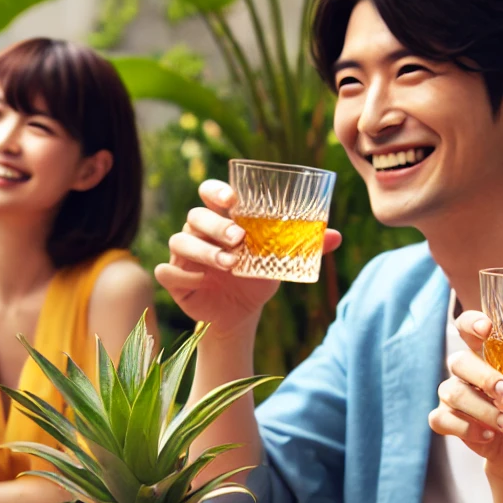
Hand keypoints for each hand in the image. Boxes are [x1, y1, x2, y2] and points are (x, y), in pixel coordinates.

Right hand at [154, 180, 341, 333]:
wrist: (243, 312)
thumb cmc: (258, 276)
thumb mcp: (281, 260)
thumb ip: (305, 246)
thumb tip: (336, 236)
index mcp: (222, 218)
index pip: (209, 192)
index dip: (216, 190)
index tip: (233, 198)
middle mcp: (198, 232)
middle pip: (194, 215)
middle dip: (216, 224)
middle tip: (239, 238)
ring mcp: (183, 255)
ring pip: (180, 241)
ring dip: (203, 250)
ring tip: (230, 263)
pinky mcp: (176, 280)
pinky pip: (166, 271)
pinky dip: (181, 273)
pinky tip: (202, 280)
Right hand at [427, 310, 502, 480]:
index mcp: (489, 352)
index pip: (468, 325)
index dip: (472, 322)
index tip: (489, 329)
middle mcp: (466, 369)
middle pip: (458, 360)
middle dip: (484, 375)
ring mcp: (453, 394)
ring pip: (453, 393)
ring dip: (482, 409)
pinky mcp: (447, 420)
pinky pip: (441, 419)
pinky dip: (464, 428)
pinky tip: (486, 435)